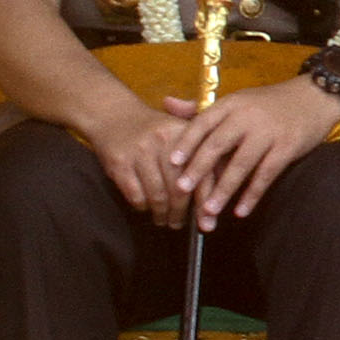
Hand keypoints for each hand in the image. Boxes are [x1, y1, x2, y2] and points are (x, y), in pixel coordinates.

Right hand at [88, 101, 197, 225]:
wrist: (115, 115)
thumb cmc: (157, 130)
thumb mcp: (183, 133)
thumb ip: (206, 155)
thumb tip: (224, 188)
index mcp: (187, 133)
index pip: (203, 173)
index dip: (206, 202)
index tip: (208, 223)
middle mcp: (164, 141)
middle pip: (180, 188)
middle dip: (181, 213)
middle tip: (181, 224)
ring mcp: (140, 152)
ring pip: (157, 195)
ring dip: (162, 214)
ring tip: (165, 220)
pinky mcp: (120, 163)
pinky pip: (136, 195)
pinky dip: (142, 206)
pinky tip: (146, 208)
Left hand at [164, 79, 339, 225]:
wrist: (316, 96)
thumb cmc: (271, 102)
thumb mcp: (237, 99)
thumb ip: (202, 107)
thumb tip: (166, 104)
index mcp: (232, 103)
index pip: (203, 122)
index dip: (187, 143)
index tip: (172, 163)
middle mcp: (248, 116)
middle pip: (218, 144)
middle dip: (199, 169)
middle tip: (182, 190)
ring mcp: (269, 132)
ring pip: (241, 164)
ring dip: (224, 189)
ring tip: (209, 210)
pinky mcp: (288, 147)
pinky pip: (266, 174)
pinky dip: (253, 194)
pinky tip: (241, 211)